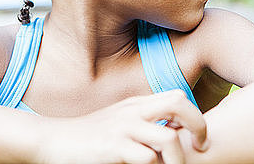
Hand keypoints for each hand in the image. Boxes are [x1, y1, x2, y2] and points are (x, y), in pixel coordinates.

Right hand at [39, 89, 208, 163]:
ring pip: (168, 139)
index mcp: (136, 105)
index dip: (194, 116)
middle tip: (201, 146)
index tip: (196, 139)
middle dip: (198, 125)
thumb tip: (173, 137)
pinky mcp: (113, 147)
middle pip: (179, 103)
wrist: (52, 141)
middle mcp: (133, 111)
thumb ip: (143, 125)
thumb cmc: (87, 138)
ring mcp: (123, 128)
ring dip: (179, 160)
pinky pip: (147, 159)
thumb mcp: (118, 125)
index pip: (178, 97)